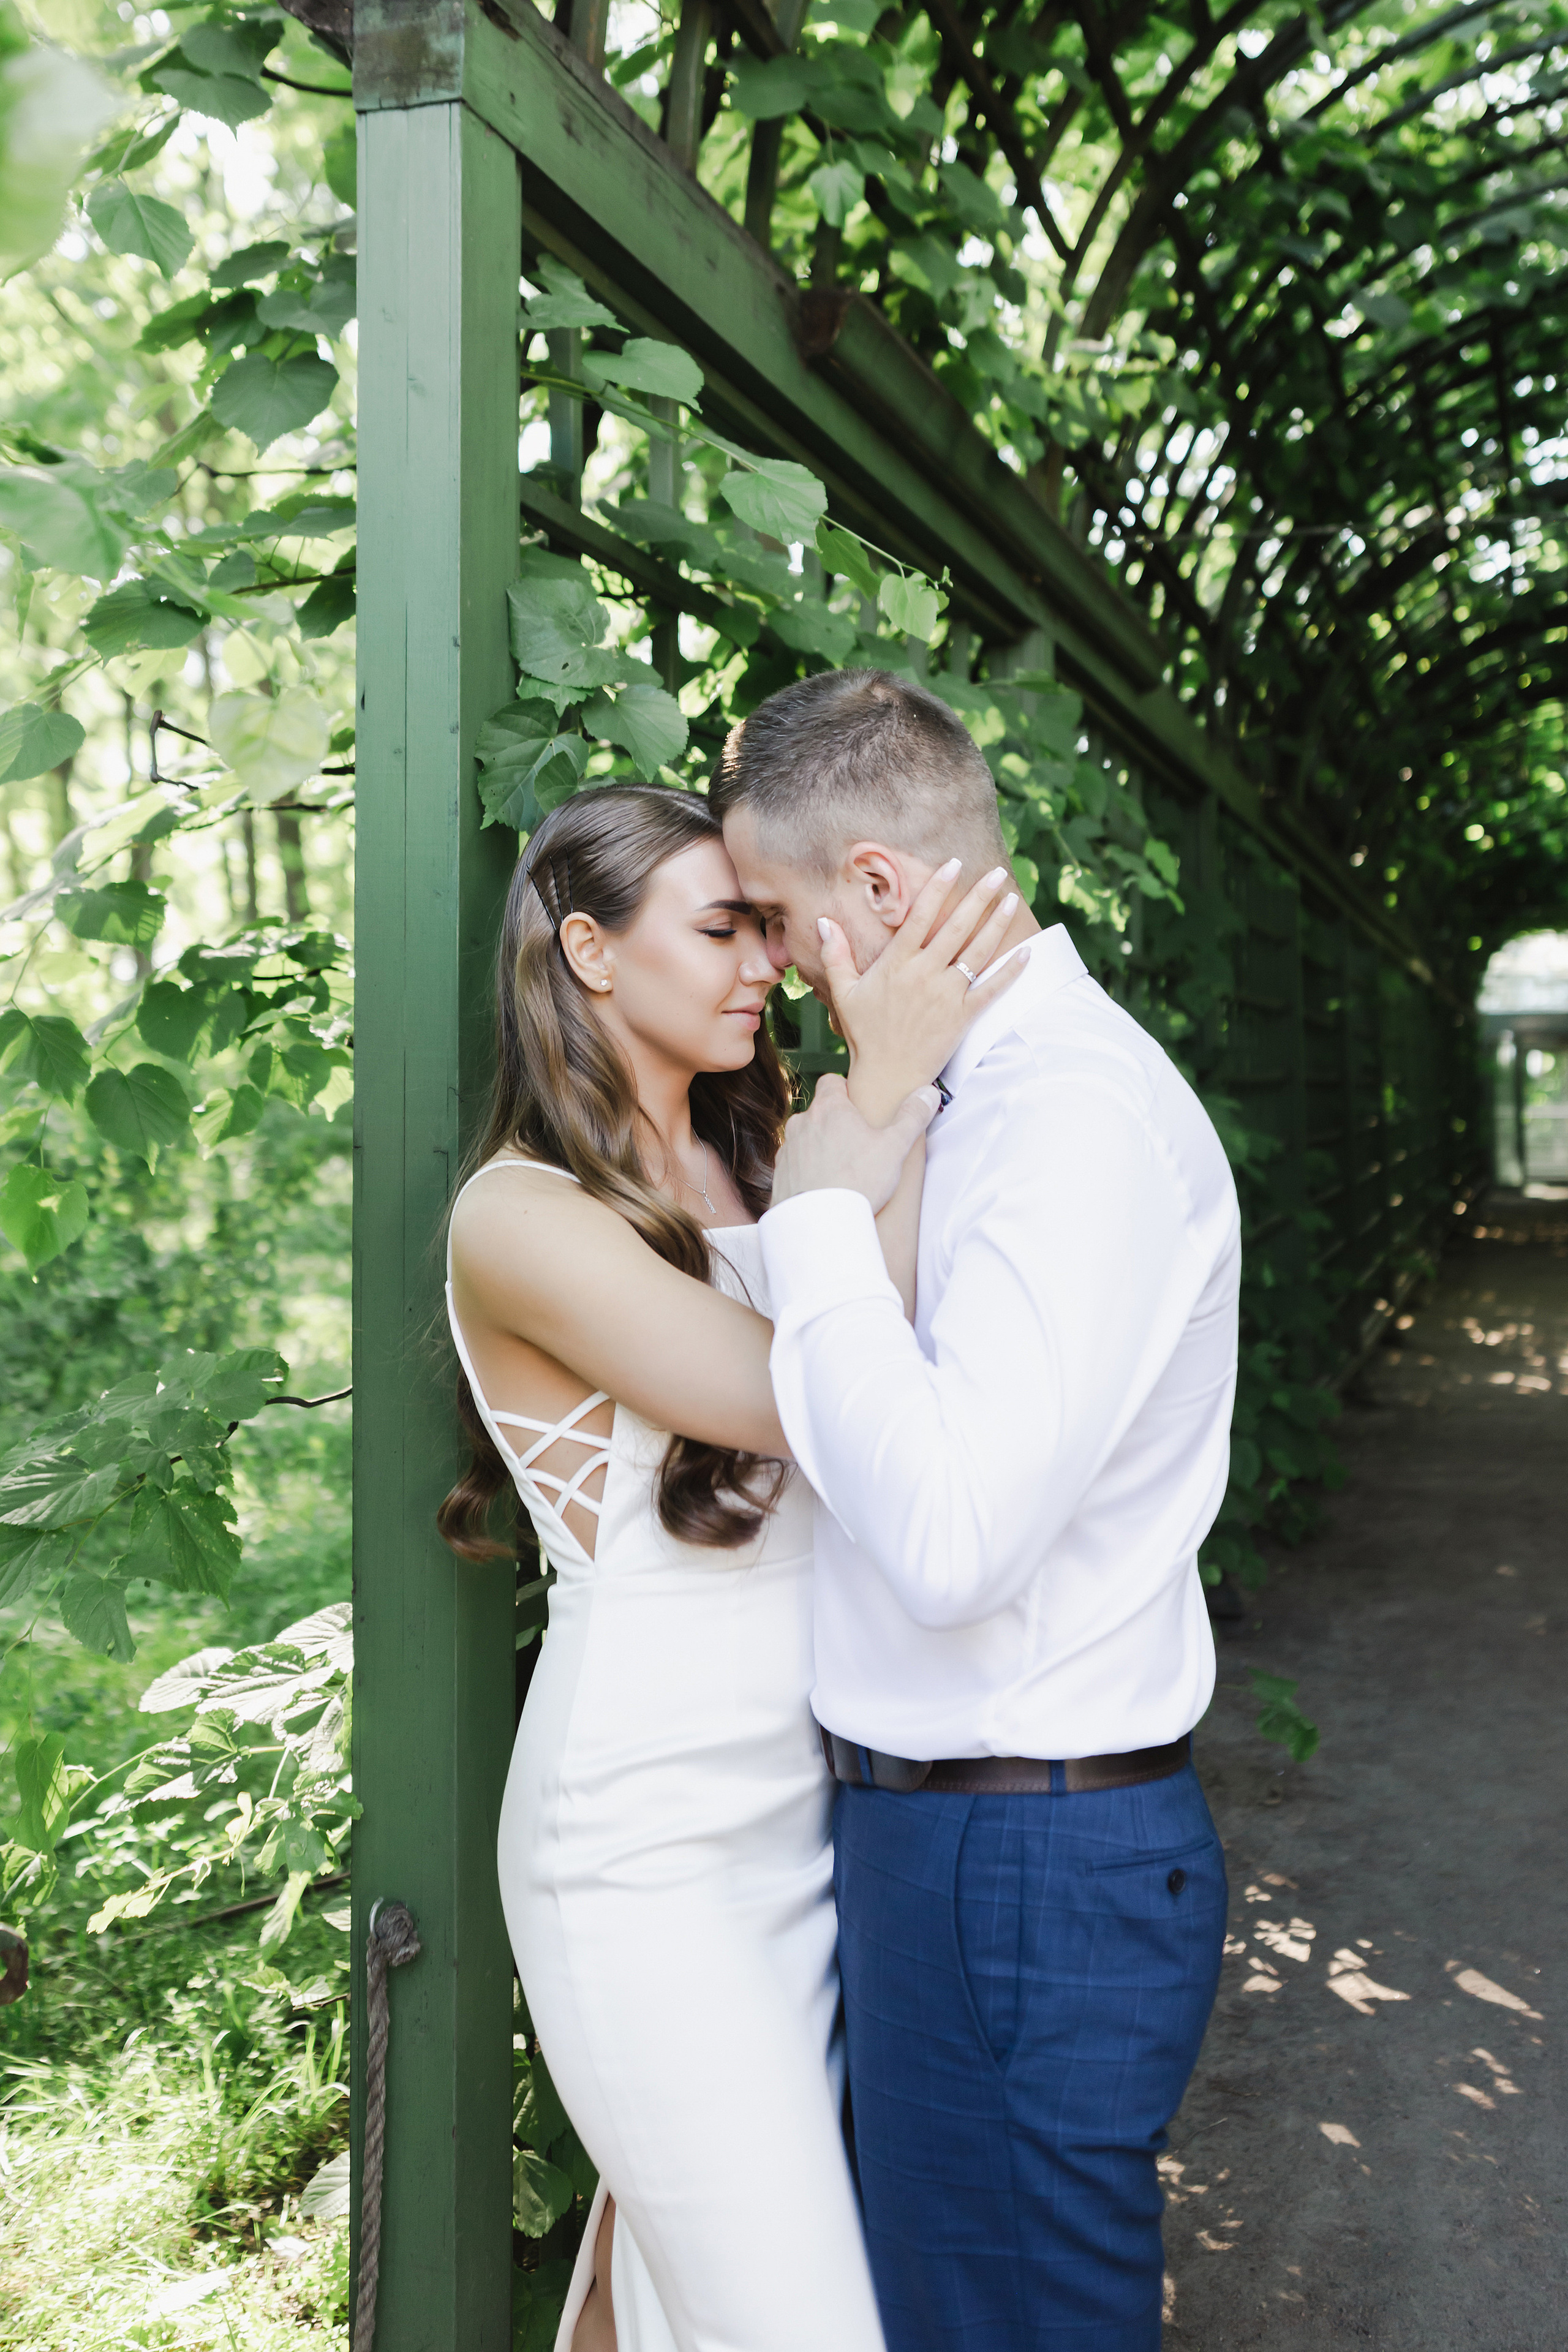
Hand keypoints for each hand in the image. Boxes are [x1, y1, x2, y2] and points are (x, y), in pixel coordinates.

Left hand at [770, 1075, 940, 1212]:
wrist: (821, 1224)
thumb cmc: (858, 1181)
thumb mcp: (895, 1147)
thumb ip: (912, 1116)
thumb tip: (928, 1093)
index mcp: (828, 1108)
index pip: (831, 1081)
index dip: (846, 1090)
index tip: (859, 1107)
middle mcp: (802, 1123)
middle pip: (819, 1112)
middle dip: (835, 1122)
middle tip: (857, 1143)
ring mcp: (788, 1149)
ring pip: (806, 1138)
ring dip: (819, 1147)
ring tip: (841, 1169)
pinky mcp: (779, 1174)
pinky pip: (795, 1164)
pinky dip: (807, 1170)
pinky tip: (824, 1187)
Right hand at [819, 861, 1028, 1123]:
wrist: (887, 1076)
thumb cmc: (865, 1033)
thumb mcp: (844, 992)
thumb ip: (836, 955)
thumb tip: (823, 921)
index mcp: (897, 964)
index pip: (920, 917)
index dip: (938, 888)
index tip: (954, 864)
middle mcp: (924, 974)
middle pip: (956, 927)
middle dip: (979, 897)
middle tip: (996, 872)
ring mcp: (946, 995)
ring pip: (978, 952)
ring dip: (997, 924)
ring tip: (1011, 899)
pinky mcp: (963, 1016)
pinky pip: (992, 989)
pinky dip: (1011, 971)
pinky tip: (1026, 951)